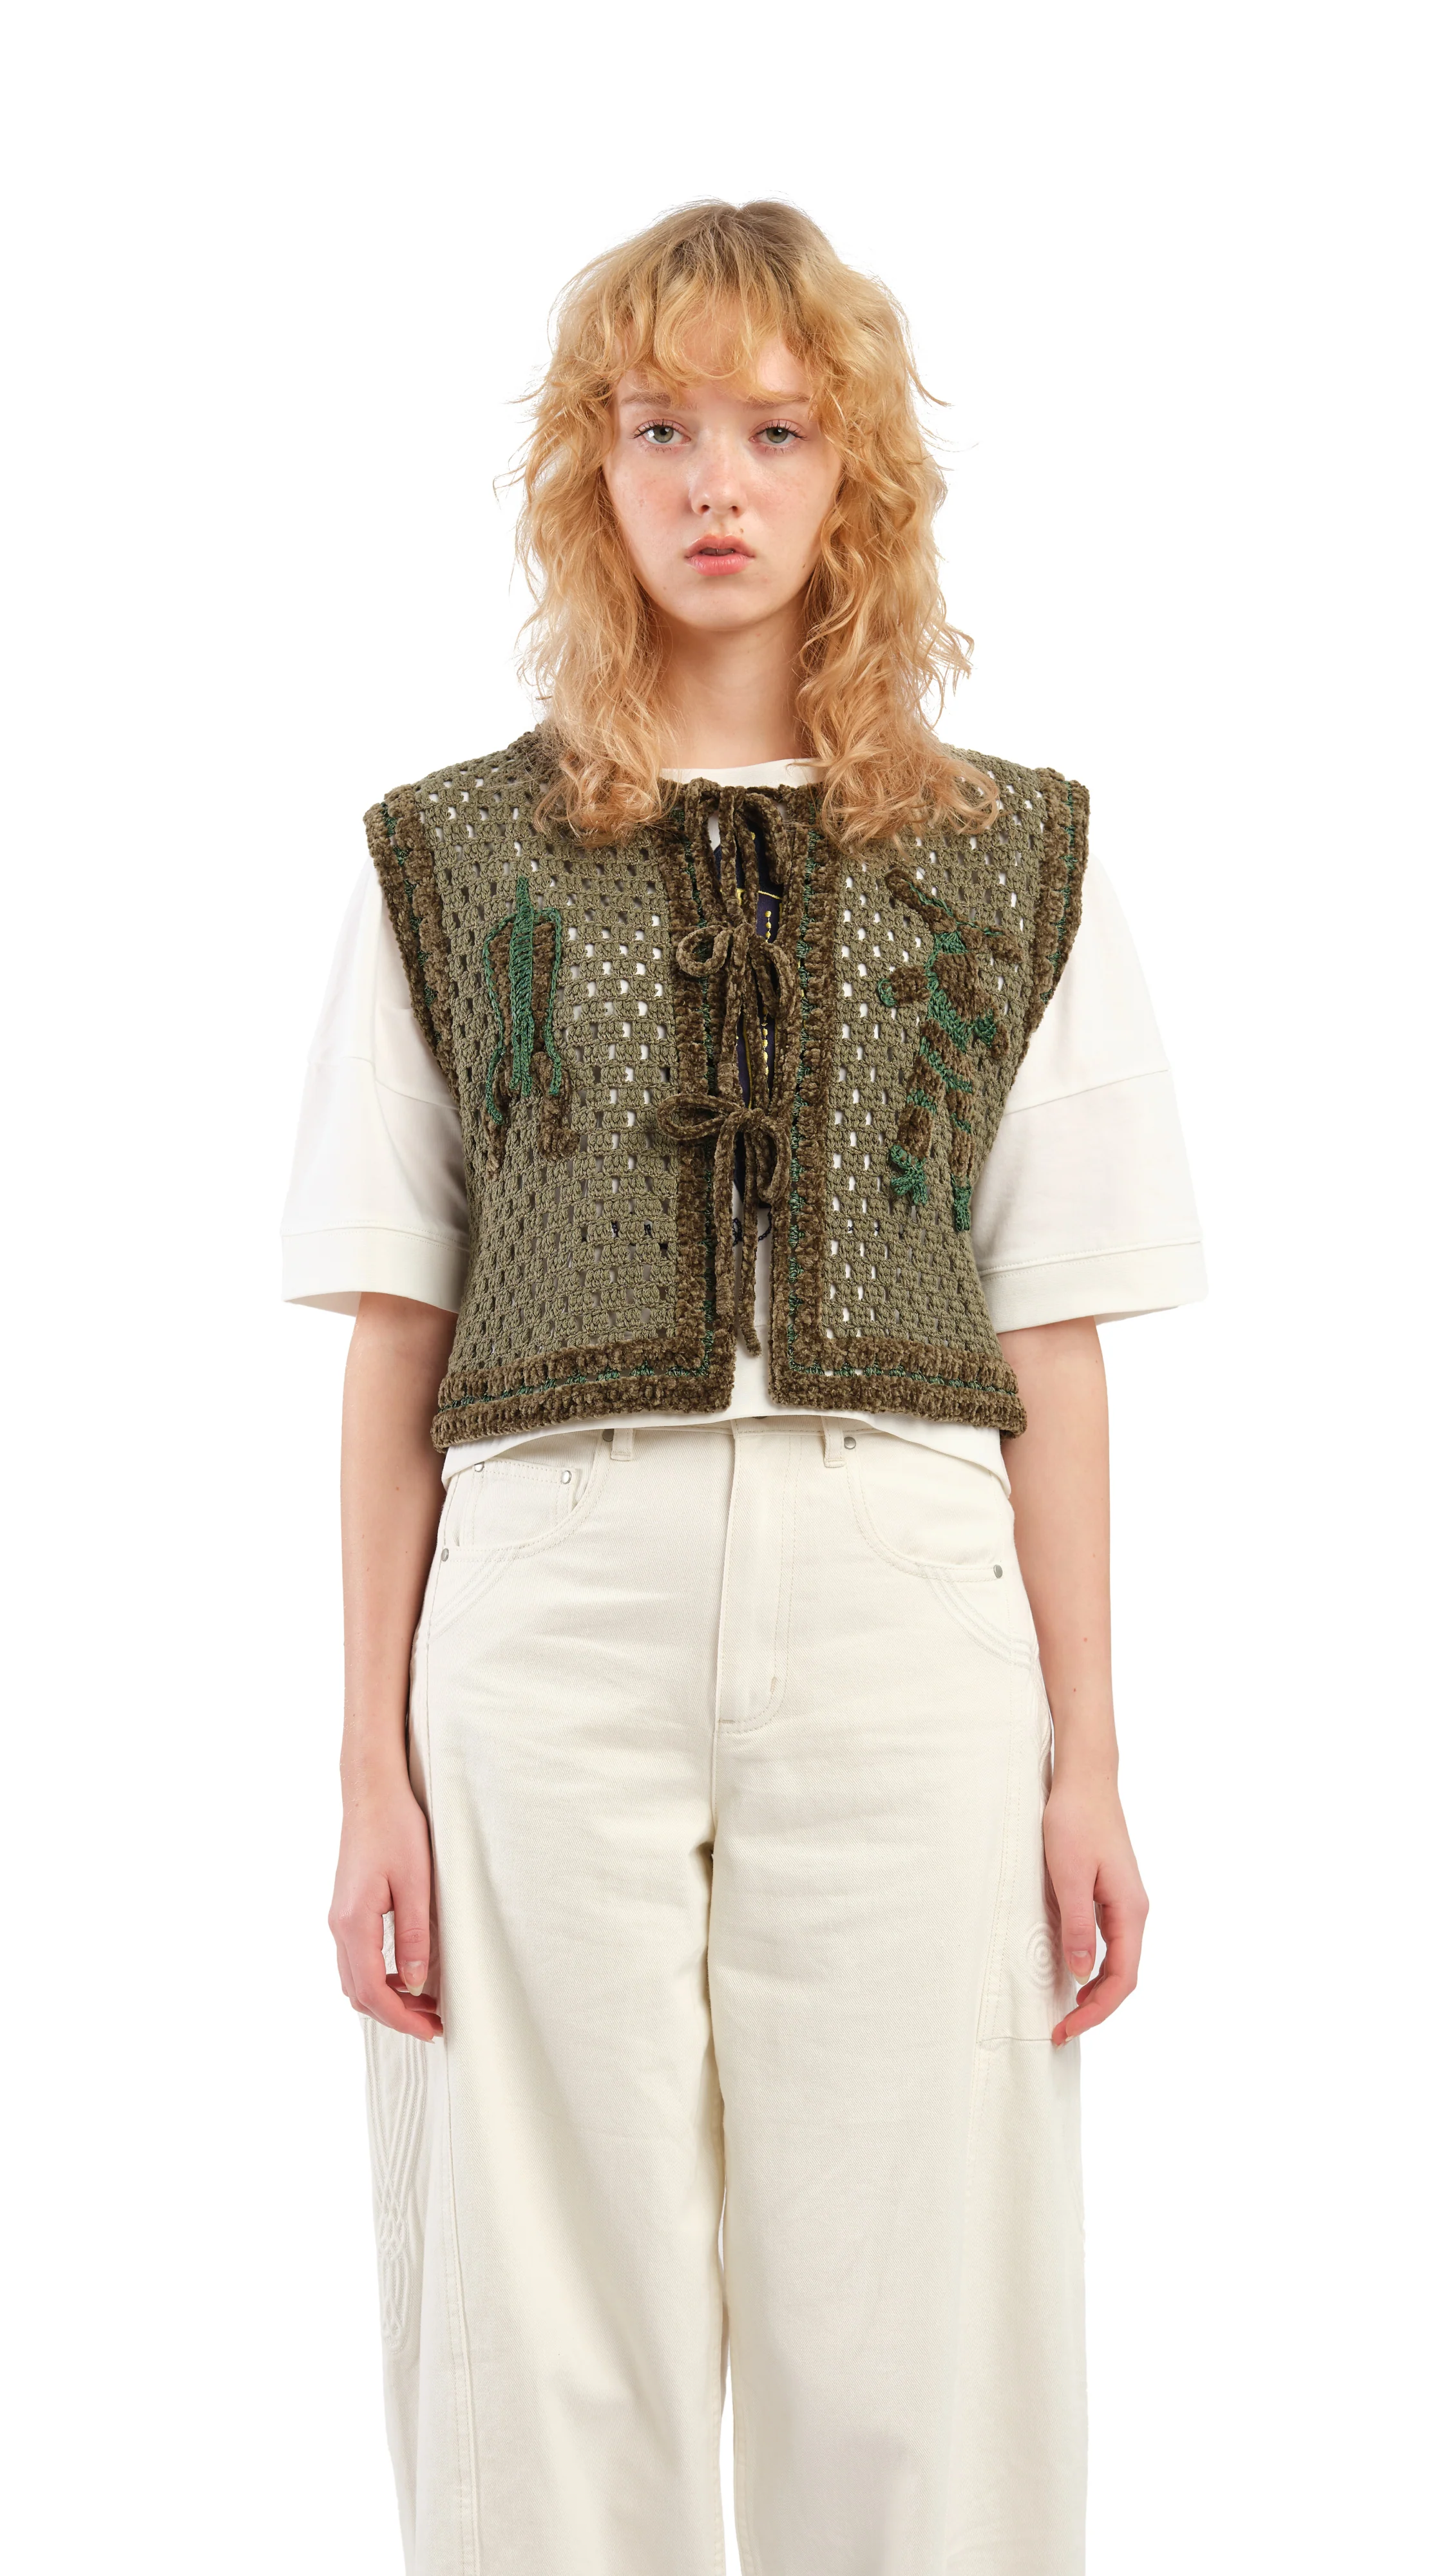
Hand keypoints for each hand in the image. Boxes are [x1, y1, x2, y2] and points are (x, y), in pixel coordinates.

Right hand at [328, 1774, 441, 2041]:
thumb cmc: (396, 1829)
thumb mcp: (416, 1883)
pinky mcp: (346, 1911)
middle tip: (434, 2023)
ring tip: (426, 2004)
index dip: (401, 2018)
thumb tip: (417, 1984)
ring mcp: (339, 1919)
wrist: (372, 1793)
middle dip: (395, 2015)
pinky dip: (378, 1978)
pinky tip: (407, 1975)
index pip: (372, 1990)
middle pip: (358, 1993)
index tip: (431, 2030)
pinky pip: (356, 1959)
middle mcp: (339, 1926)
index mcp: (354, 1922)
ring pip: (354, 1979)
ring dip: (386, 1999)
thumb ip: (415, 1936)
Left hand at [1043, 1766, 1148, 2046]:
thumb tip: (1084, 1973)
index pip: (1122, 1978)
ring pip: (1119, 1959)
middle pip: (1124, 1975)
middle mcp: (1134, 1910)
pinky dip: (1095, 1965)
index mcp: (1130, 1910)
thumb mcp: (1069, 1876)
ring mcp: (1125, 1902)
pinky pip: (1110, 1941)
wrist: (1084, 1779)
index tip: (1066, 2028)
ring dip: (1096, 1989)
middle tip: (1060, 2028)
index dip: (1096, 2010)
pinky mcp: (1111, 1892)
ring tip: (1067, 2010)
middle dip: (1095, 2007)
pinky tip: (1075, 1971)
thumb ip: (1078, 1926)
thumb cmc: (1075, 1821)